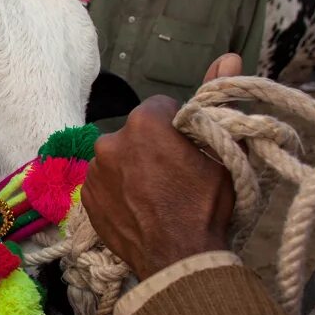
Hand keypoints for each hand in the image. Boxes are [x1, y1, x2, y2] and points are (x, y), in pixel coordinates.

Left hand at [80, 55, 239, 279]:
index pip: (160, 106)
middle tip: (174, 175)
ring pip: (118, 158)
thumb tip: (228, 55)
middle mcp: (110, 142)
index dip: (177, 125)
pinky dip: (119, 190)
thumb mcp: (222, 152)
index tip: (189, 146)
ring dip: (132, 168)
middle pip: (136, 133)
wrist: (178, 260)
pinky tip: (139, 207)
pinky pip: (104, 183)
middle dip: (152, 147)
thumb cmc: (206, 205)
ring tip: (156, 195)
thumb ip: (217, 98)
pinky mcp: (86, 198)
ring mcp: (94, 172)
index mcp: (143, 124)